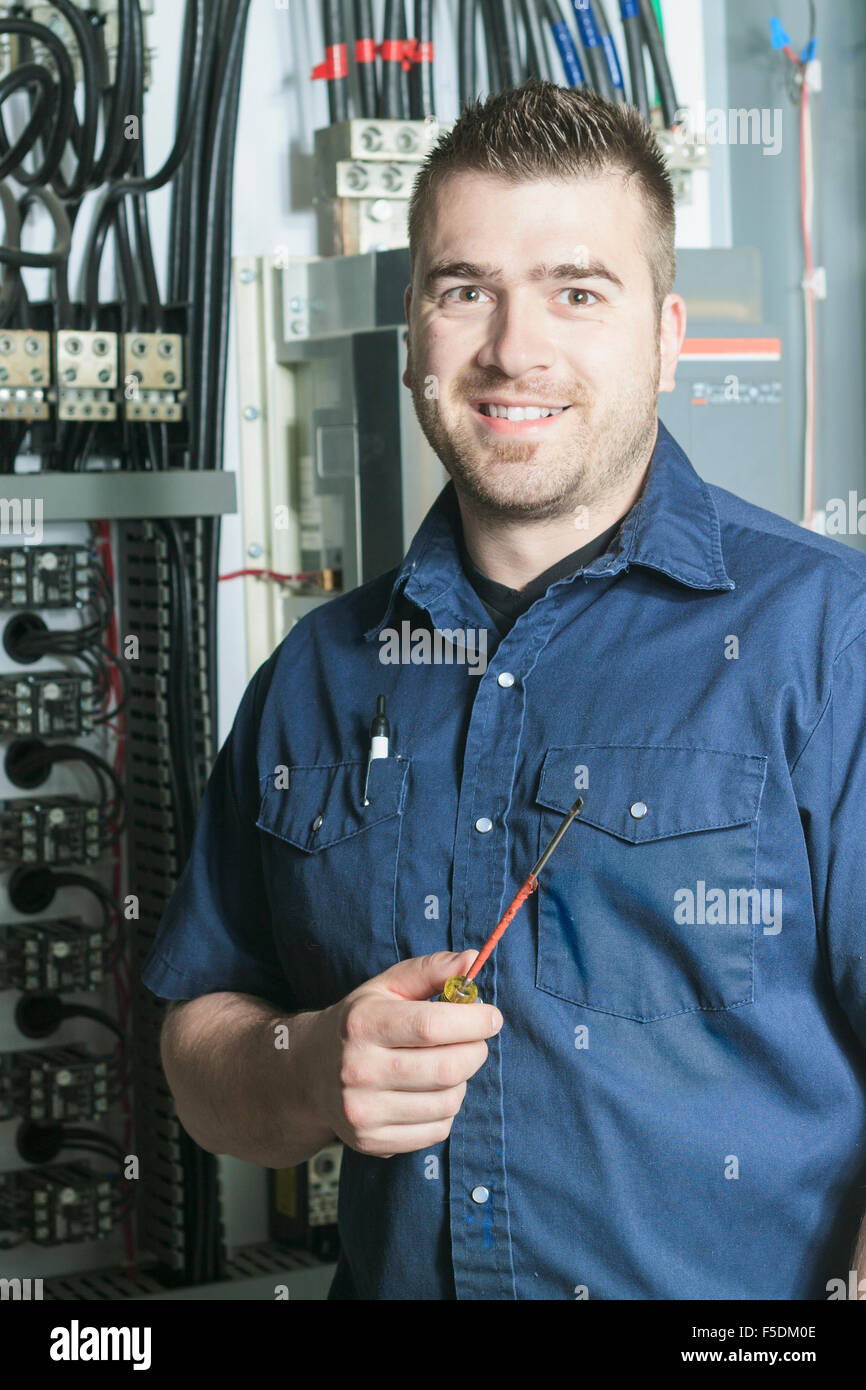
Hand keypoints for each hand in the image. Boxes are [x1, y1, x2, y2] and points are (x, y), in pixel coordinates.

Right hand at [298, 950, 502, 1157]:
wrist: (306, 1072)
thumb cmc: (359, 1022)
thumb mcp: (386, 986)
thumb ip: (430, 971)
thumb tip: (471, 961)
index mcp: (362, 1024)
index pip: (432, 1026)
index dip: (473, 1021)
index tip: (491, 1017)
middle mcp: (358, 1070)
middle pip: (446, 1068)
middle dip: (475, 1051)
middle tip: (475, 1041)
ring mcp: (363, 1111)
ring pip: (447, 1102)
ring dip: (462, 1081)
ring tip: (446, 1065)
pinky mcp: (372, 1142)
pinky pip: (437, 1130)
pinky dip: (446, 1109)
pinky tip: (431, 1092)